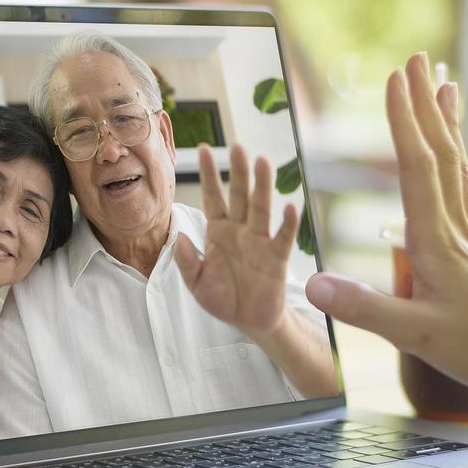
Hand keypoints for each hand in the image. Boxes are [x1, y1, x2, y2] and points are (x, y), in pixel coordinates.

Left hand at [174, 143, 299, 339]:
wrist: (248, 321)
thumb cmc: (222, 299)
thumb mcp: (196, 284)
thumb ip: (186, 262)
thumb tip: (177, 237)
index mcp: (218, 232)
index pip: (213, 197)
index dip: (209, 175)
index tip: (203, 148)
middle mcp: (240, 231)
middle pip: (240, 196)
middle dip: (238, 172)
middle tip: (237, 146)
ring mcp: (260, 242)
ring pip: (261, 209)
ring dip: (262, 187)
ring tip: (262, 162)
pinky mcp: (277, 259)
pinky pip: (283, 238)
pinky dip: (288, 223)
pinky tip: (290, 206)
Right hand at [305, 53, 467, 398]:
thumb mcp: (414, 335)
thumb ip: (363, 308)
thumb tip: (313, 283)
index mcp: (434, 240)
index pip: (416, 167)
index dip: (403, 121)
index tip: (395, 79)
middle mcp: (455, 229)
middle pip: (439, 154)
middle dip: (425, 105)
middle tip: (418, 59)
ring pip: (460, 169)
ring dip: (450, 126)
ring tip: (448, 87)